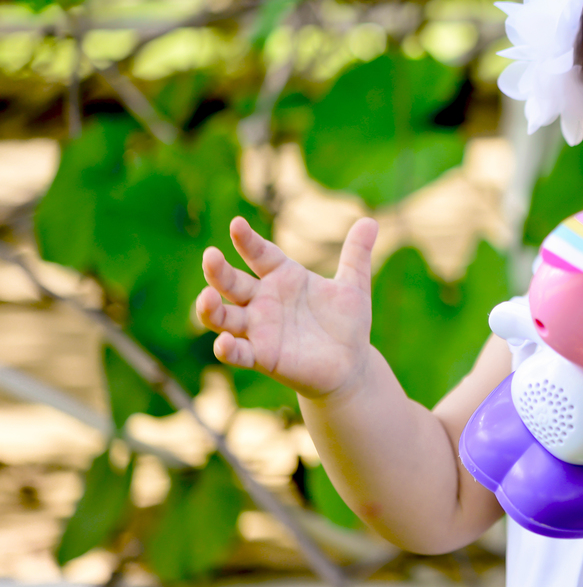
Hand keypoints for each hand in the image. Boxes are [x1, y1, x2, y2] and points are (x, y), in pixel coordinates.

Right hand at [196, 216, 378, 399]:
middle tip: (211, 256)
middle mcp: (264, 301)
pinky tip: (223, 343)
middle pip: (231, 283)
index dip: (247, 240)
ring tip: (206, 298)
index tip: (237, 224)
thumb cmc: (346, 323)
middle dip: (218, 271)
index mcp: (283, 277)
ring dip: (210, 309)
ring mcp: (260, 329)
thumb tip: (371, 221)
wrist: (351, 365)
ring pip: (223, 317)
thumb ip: (356, 255)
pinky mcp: (263, 357)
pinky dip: (228, 349)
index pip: (259, 253)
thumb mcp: (353, 286)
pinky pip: (238, 353)